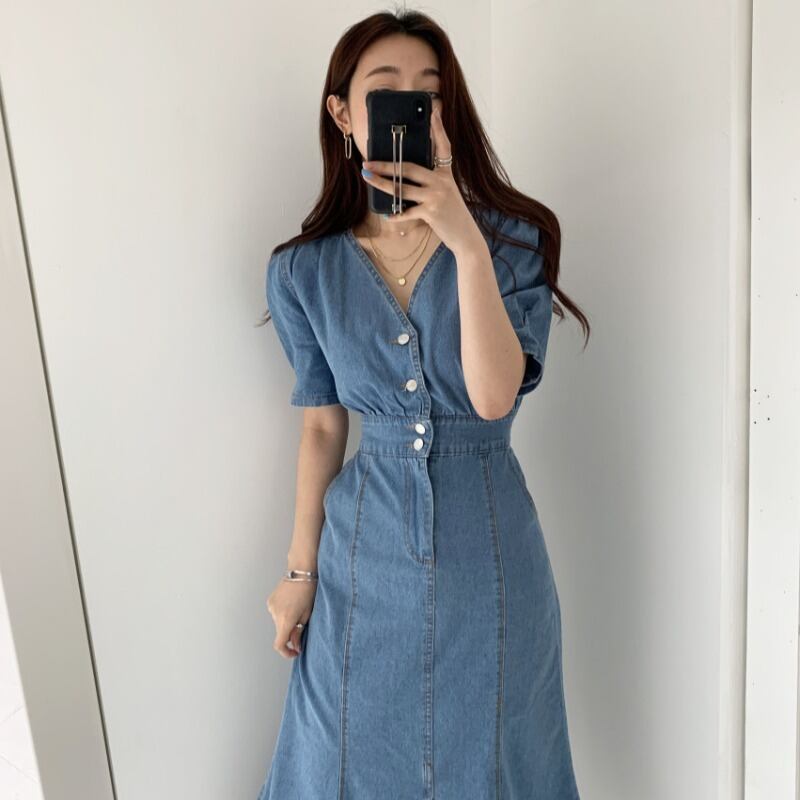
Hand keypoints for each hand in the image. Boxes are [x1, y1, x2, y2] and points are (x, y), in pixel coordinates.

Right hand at [266, 577, 315, 658]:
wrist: (301, 571)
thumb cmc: (308, 590)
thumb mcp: (307, 613)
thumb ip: (299, 631)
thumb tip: (295, 645)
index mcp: (286, 619)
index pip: (279, 644)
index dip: (286, 652)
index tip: (294, 652)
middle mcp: (275, 614)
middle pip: (280, 632)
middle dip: (290, 632)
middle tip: (301, 623)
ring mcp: (271, 607)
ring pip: (278, 623)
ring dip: (286, 621)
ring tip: (297, 608)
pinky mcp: (270, 601)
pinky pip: (276, 613)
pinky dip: (283, 613)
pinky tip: (291, 603)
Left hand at [360, 107, 481, 256]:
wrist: (466, 235)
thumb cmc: (452, 214)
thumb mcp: (446, 192)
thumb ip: (431, 182)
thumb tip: (404, 175)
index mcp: (446, 173)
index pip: (443, 146)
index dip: (438, 129)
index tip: (433, 112)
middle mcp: (441, 182)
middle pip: (409, 168)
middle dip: (386, 165)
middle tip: (368, 162)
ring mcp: (436, 197)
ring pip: (402, 188)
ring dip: (382, 184)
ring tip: (368, 178)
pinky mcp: (431, 212)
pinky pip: (407, 212)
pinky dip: (396, 215)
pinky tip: (386, 215)